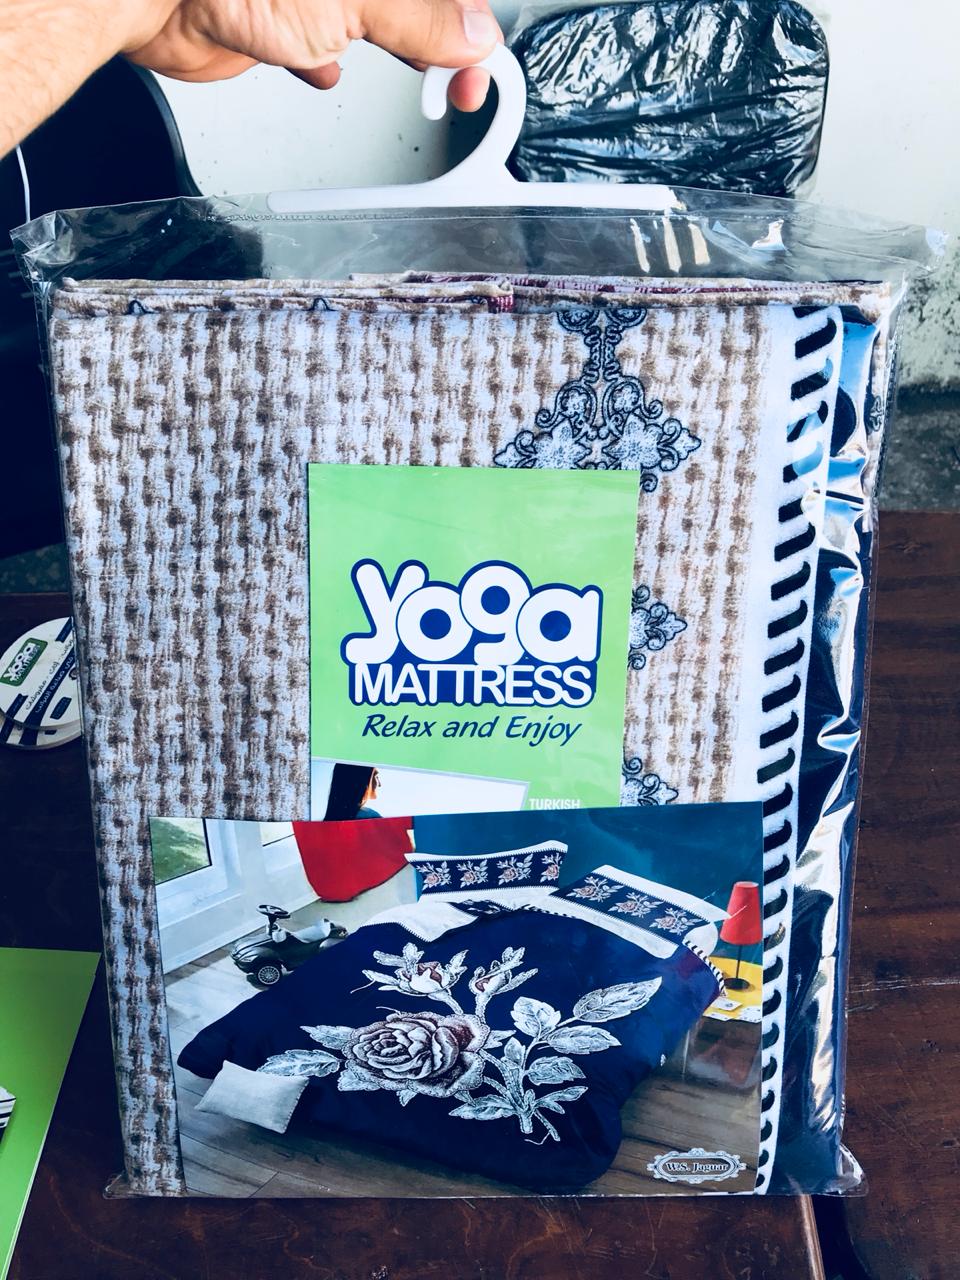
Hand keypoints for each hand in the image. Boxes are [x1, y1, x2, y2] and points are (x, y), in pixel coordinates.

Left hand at [125, 0, 501, 111]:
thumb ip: (420, 17)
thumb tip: (474, 35)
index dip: (470, 29)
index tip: (478, 69)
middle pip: (408, 5)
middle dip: (434, 42)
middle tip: (453, 86)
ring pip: (367, 17)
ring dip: (388, 49)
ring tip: (412, 79)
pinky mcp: (272, 14)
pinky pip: (313, 35)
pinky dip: (325, 57)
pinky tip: (326, 70)